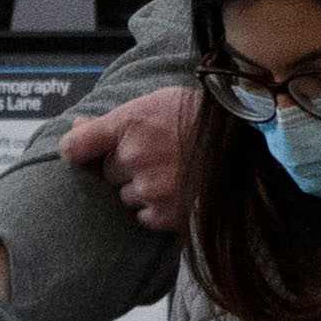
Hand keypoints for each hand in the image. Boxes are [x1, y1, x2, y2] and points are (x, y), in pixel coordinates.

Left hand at [63, 87, 203, 235]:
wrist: (245, 139)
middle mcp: (135, 157)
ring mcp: (151, 188)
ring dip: (140, 189)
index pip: (77, 147)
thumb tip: (75, 128)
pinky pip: (144, 216)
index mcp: (129, 124)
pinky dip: (155, 208)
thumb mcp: (153, 103)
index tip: (81, 154)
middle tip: (154, 155)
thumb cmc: (197, 116)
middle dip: (124, 168)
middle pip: (108, 174)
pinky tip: (176, 189)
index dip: (78, 151)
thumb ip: (111, 120)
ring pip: (126, 196)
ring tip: (170, 172)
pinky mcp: (167, 213)